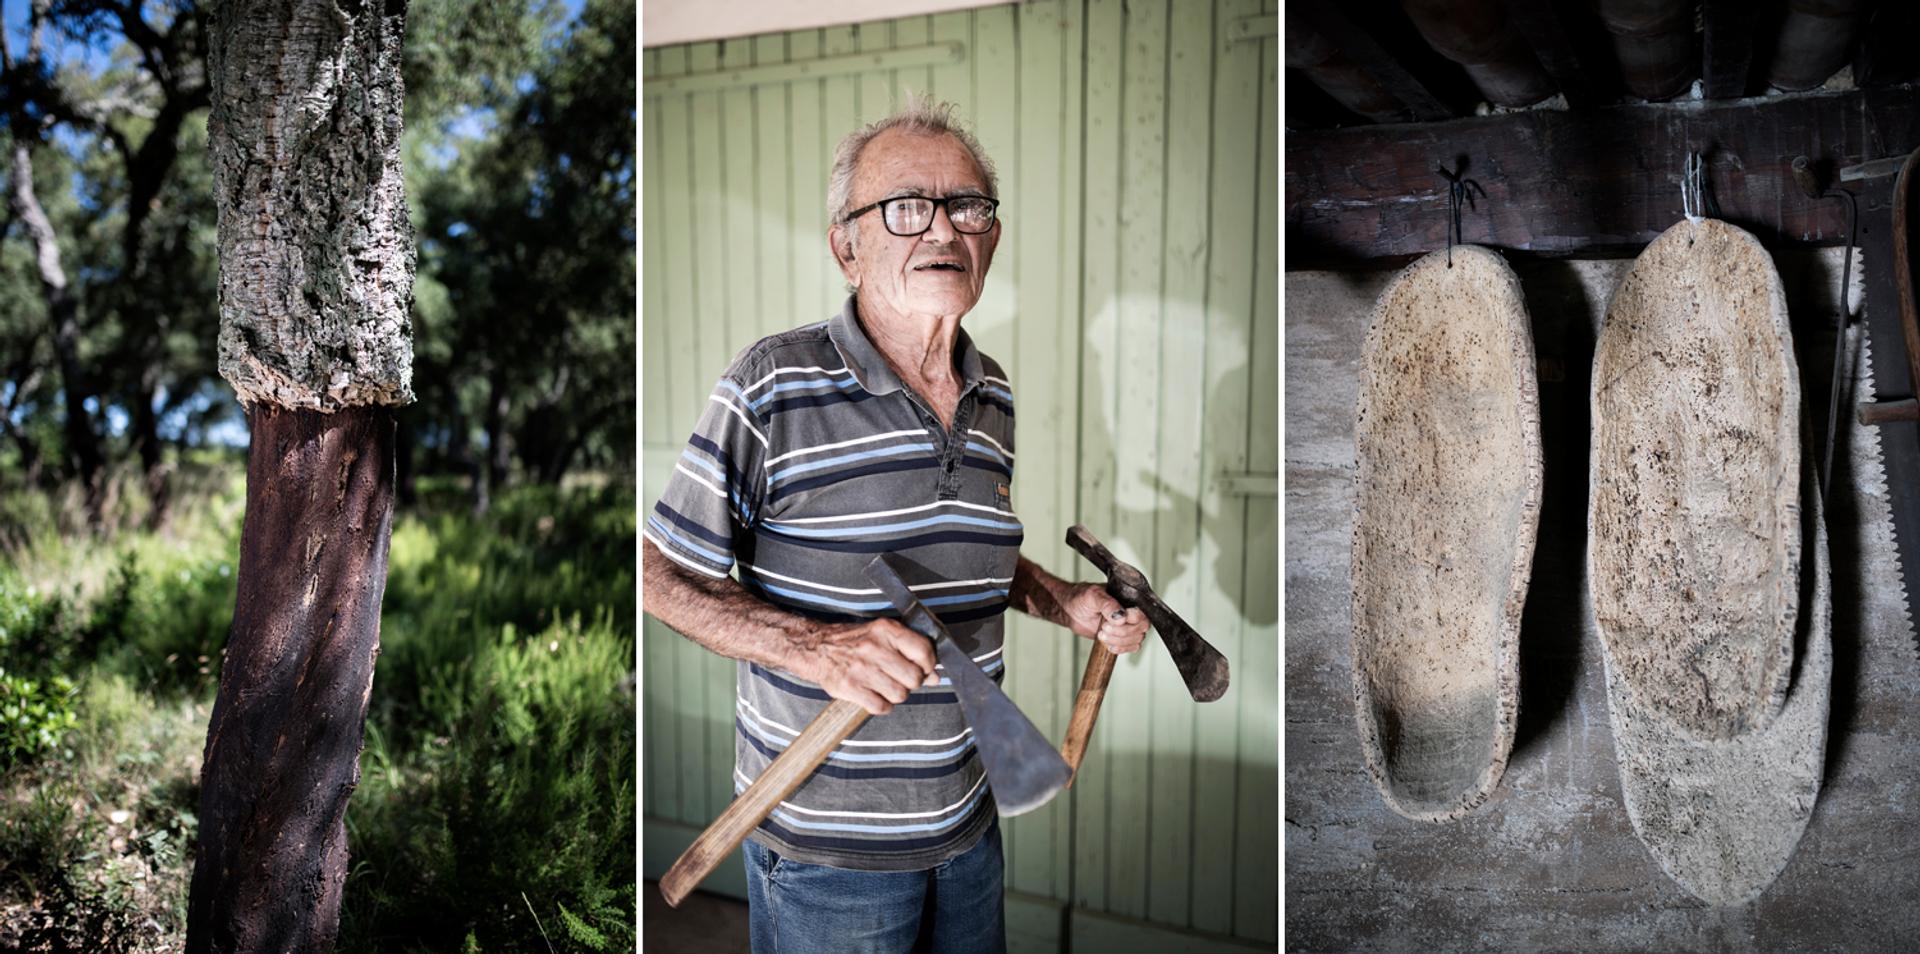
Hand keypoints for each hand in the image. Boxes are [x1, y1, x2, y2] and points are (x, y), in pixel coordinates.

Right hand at [800, 618, 939, 715]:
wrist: (817, 647)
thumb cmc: (854, 641)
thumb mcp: (883, 635)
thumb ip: (910, 652)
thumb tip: (935, 678)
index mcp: (886, 630)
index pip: (924, 651)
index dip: (929, 665)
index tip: (924, 669)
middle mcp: (875, 648)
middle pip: (914, 678)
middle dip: (911, 683)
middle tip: (900, 679)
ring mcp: (862, 669)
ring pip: (900, 694)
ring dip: (896, 695)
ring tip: (885, 686)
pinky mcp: (850, 687)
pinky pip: (881, 707)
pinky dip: (881, 706)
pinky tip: (874, 695)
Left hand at [1061, 583, 1147, 654]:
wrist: (1070, 610)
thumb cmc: (1080, 598)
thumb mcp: (1092, 596)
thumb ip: (1107, 604)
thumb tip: (1121, 616)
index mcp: (1128, 599)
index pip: (1141, 611)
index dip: (1131, 618)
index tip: (1113, 620)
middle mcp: (1131, 612)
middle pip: (1141, 627)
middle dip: (1122, 631)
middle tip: (1103, 627)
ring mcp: (1127, 626)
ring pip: (1137, 639)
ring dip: (1119, 641)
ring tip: (1101, 635)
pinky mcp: (1121, 637)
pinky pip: (1132, 647)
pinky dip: (1121, 648)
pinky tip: (1109, 645)